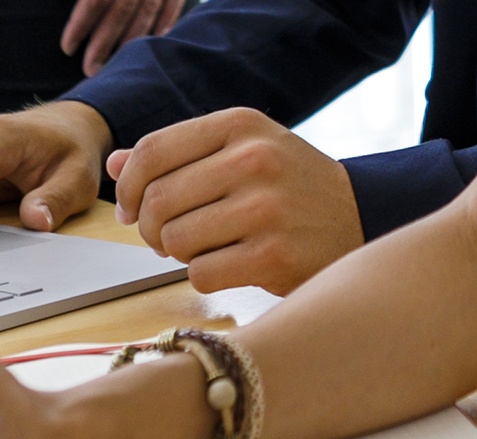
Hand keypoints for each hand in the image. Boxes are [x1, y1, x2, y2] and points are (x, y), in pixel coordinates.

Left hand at [61, 0, 185, 76]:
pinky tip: (149, 51)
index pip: (93, 2)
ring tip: (116, 69)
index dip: (79, 27)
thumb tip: (77, 6)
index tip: (68, 49)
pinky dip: (160, 32)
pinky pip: (169, 14)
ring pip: (144, 20)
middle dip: (102, 47)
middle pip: (117, 17)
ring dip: (128, 47)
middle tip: (90, 70)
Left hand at [110, 108, 364, 295]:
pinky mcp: (273, 257)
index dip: (129, 187)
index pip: (152, 152)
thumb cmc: (290, 186)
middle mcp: (254, 160)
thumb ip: (180, 154)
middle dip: (150, 228)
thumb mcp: (243, 151)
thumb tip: (116, 165)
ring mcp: (265, 209)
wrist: (360, 218)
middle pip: (158, 200)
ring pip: (175, 240)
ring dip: (176, 254)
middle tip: (164, 239)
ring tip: (200, 250)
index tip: (131, 209)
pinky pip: (201, 274)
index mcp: (240, 125)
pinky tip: (226, 266)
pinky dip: (203, 276)